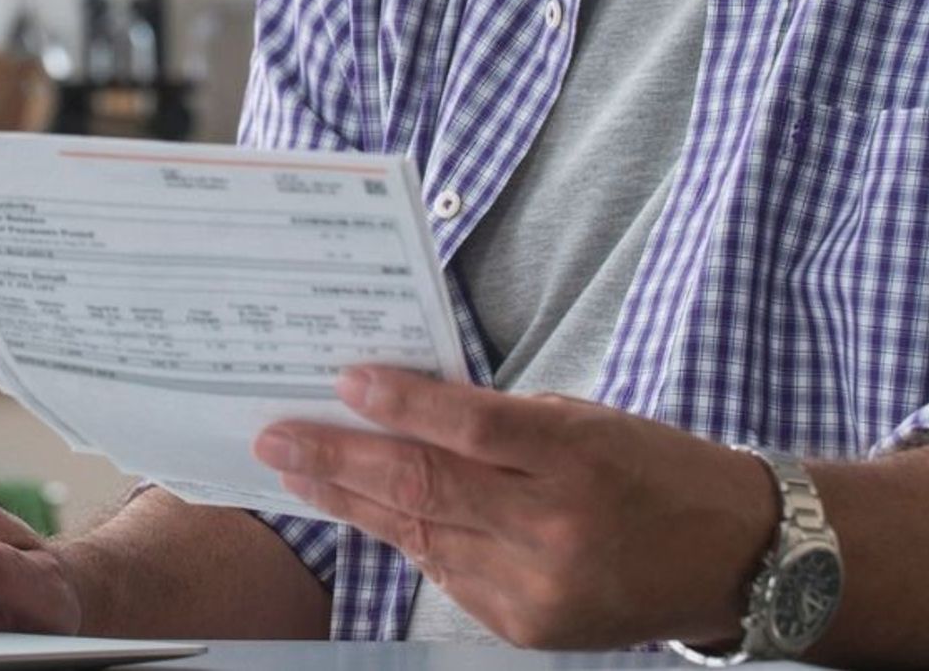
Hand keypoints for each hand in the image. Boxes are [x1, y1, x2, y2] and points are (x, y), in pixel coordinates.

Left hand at [253, 367, 776, 649]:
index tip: (342, 381)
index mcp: (574, 458)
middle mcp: (553, 528)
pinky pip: (446, 573)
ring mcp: (538, 586)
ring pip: (421, 536)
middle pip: (425, 488)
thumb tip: (396, 406)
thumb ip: (494, 419)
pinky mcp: (527, 626)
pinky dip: (407, 537)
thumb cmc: (648, 466)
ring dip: (351, 502)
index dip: (399, 404)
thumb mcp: (581, 419)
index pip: (468, 428)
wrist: (732, 557)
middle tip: (275, 439)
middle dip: (337, 461)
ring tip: (297, 472)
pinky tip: (366, 511)